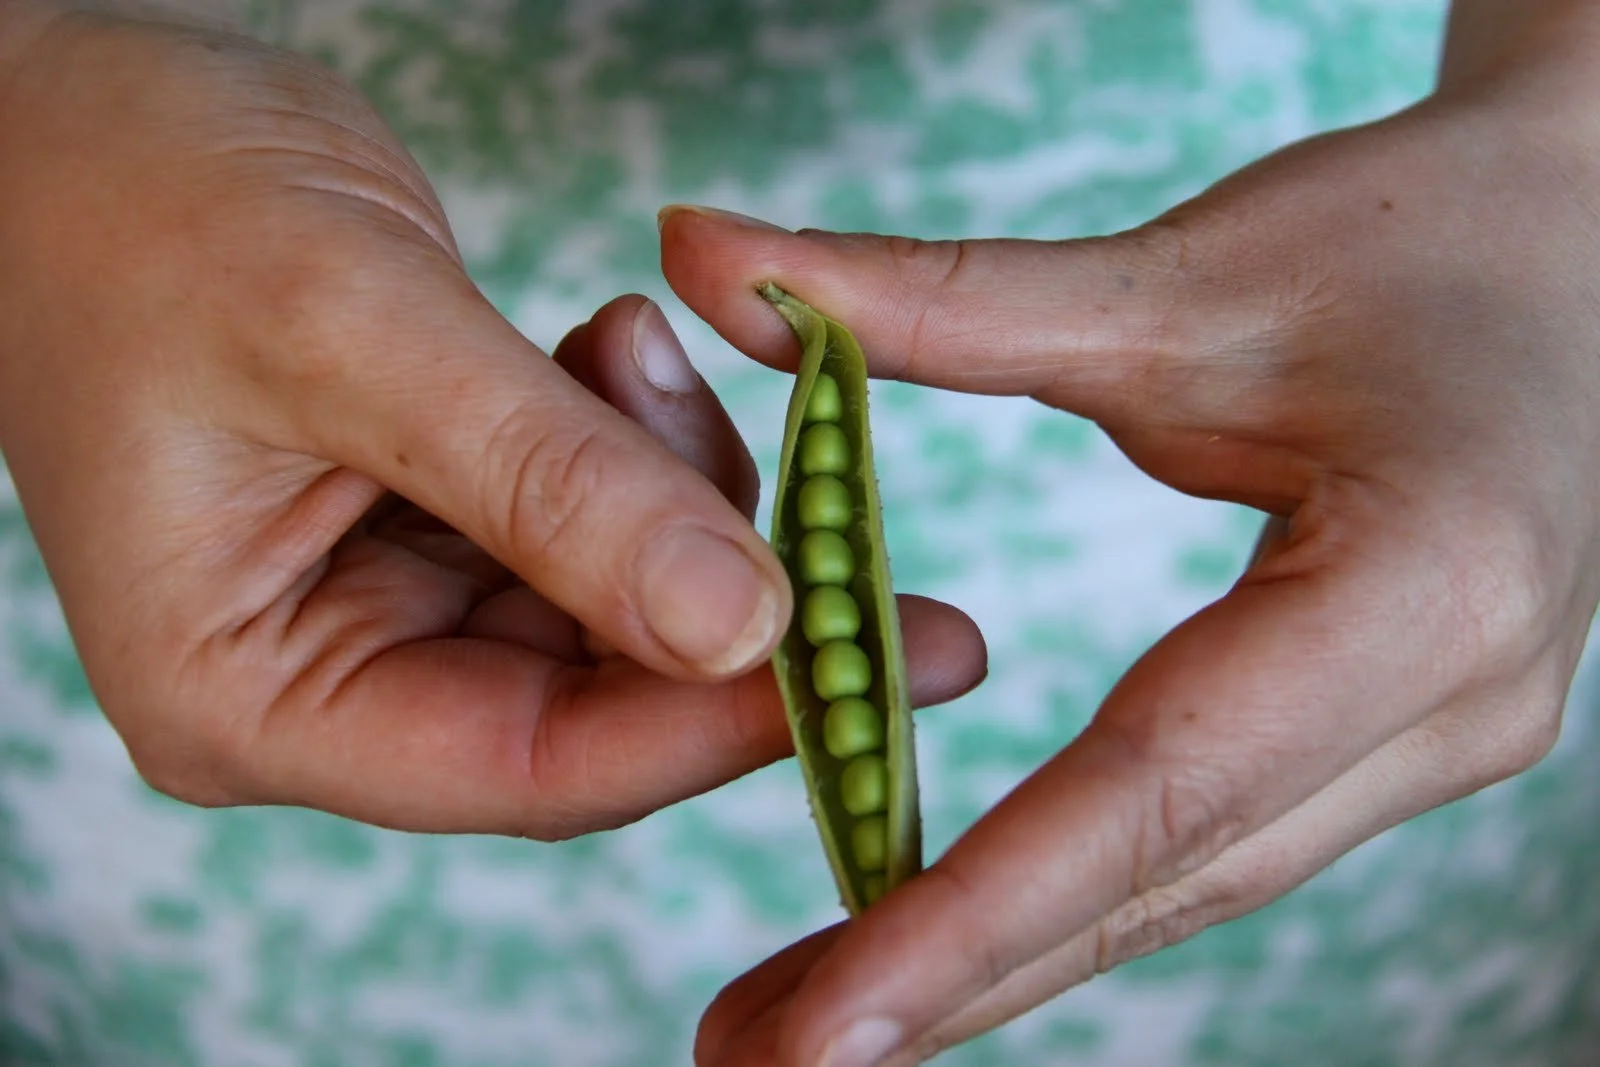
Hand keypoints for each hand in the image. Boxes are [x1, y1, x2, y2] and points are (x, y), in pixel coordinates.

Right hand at [0, 6, 988, 834]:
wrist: (79, 109)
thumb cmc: (142, 200)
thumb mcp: (351, 329)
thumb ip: (548, 484)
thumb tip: (744, 628)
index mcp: (252, 695)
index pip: (528, 765)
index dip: (713, 723)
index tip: (888, 660)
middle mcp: (326, 679)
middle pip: (590, 698)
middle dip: (719, 589)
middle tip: (836, 490)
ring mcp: (387, 601)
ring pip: (611, 606)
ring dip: (669, 485)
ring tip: (634, 354)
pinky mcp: (439, 524)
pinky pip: (590, 521)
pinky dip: (632, 441)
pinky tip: (610, 350)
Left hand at [660, 27, 1599, 1065]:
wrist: (1580, 250)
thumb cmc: (1407, 239)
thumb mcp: (1176, 273)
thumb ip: (934, 298)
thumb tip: (701, 257)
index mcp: (1431, 577)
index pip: (1168, 783)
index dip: (983, 909)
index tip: (826, 1018)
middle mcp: (1459, 701)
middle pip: (1172, 877)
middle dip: (960, 980)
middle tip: (756, 1051)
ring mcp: (1443, 738)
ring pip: (1192, 882)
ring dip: (1004, 957)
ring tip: (814, 1018)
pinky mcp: (1400, 735)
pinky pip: (1216, 837)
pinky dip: (1077, 890)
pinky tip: (957, 926)